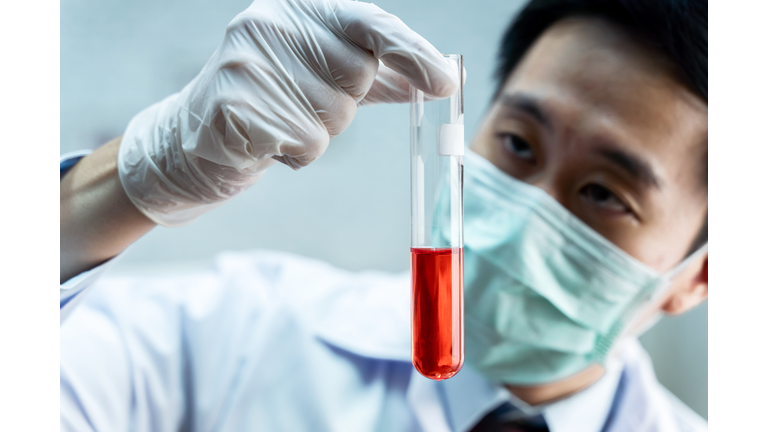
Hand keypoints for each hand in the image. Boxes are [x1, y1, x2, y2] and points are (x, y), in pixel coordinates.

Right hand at [118, 0, 458, 226]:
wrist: (196, 137)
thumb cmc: (273, 102)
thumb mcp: (324, 75)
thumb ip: (379, 73)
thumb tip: (443, 77)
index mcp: (297, 8)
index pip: (369, 22)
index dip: (412, 52)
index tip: (446, 82)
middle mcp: (270, 24)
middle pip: (357, 75)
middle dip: (345, 102)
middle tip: (305, 104)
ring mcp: (248, 65)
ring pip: (333, 117)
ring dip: (318, 132)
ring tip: (280, 123)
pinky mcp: (235, 109)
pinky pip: (306, 145)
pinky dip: (296, 155)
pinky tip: (267, 143)